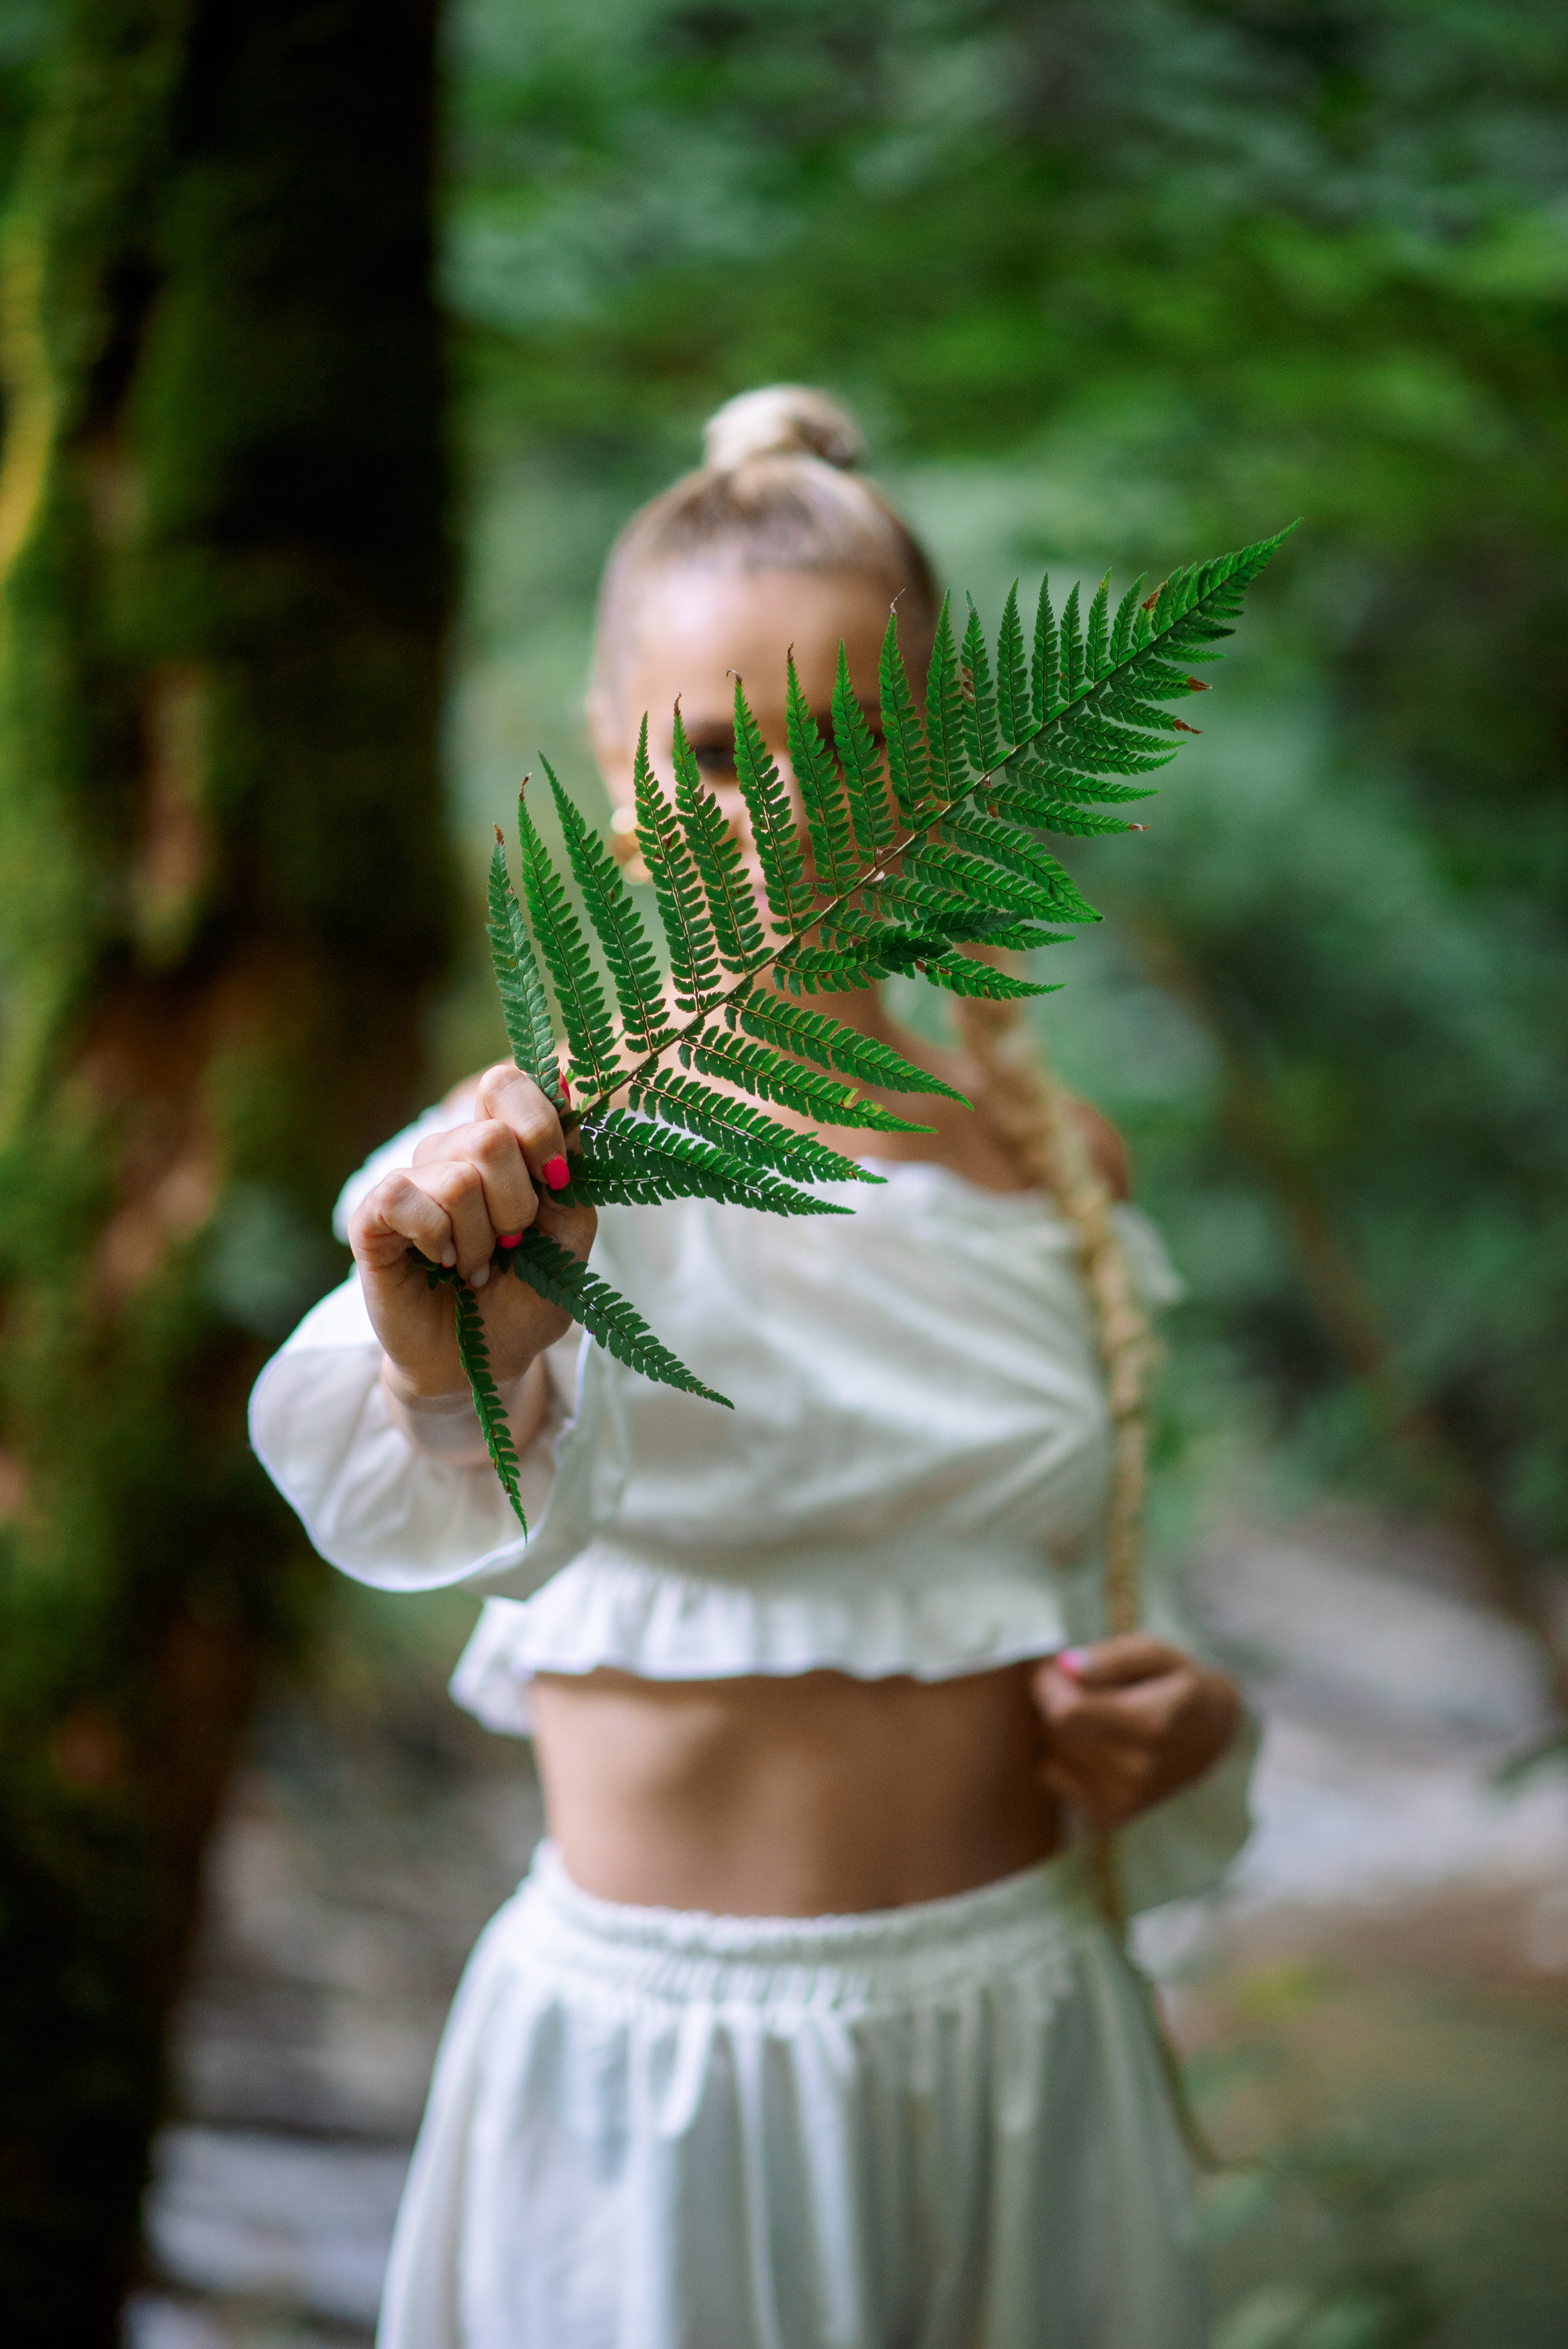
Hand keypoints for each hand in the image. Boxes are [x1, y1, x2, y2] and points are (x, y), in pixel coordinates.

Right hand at [347, 1063, 595, 1406]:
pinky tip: (440, 1263)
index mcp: (501, 1146)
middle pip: (491, 1137)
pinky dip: (436, 1239)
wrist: (482, 1362)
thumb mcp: (571, 1240)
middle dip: (517, 1205)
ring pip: (456, 1176)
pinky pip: (404, 1198)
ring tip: (476, 1266)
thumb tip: (566, 1091)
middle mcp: (452, 1153)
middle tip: (511, 1245)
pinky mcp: (373, 1218)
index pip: (508, 1083)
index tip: (556, 1181)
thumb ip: (574, 1176)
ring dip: (480, 1238)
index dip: (538, 1125)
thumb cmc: (525, 1299)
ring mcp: (411, 1182)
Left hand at [1030, 1635, 1240, 1828]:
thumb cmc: (1178, 1684)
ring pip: (1049, 1752)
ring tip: (1090, 1713)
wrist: (1211, 1737)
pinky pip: (1050, 1775)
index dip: (1049, 1684)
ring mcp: (1123, 1798)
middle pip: (1054, 1731)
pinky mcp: (1110, 1815)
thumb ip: (1111, 1656)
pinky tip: (1090, 1741)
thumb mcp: (1156, 1653)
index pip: (1066, 1712)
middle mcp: (1136, 1769)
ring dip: (1055, 1727)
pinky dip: (1059, 1754)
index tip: (1058, 1668)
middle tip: (1075, 1685)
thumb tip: (1065, 1666)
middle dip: (1051, 1700)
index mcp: (1149, 1723)